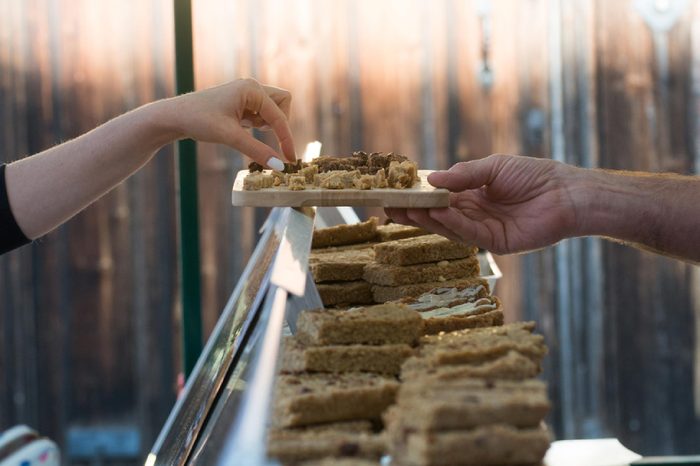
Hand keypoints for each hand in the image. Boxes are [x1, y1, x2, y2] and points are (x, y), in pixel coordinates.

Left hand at [165, 78, 295, 166]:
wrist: (175, 116)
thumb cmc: (199, 120)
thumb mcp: (229, 137)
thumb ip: (257, 151)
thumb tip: (279, 166)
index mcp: (252, 89)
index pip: (280, 117)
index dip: (287, 139)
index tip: (291, 160)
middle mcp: (252, 87)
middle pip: (283, 104)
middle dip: (280, 123)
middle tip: (265, 137)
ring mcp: (247, 94)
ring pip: (274, 108)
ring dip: (269, 124)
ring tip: (246, 131)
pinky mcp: (242, 103)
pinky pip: (262, 113)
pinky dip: (260, 124)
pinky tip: (242, 129)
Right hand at [385, 154, 580, 253]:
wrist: (567, 193)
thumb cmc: (534, 175)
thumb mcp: (494, 167)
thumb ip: (463, 175)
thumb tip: (432, 180)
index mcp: (474, 196)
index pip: (439, 198)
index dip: (418, 196)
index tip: (395, 192)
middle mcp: (475, 215)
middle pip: (438, 215)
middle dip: (414, 212)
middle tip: (389, 207)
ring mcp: (484, 231)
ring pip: (449, 227)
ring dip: (427, 219)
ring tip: (407, 210)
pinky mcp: (496, 243)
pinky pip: (469, 233)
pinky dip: (452, 224)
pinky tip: (436, 214)